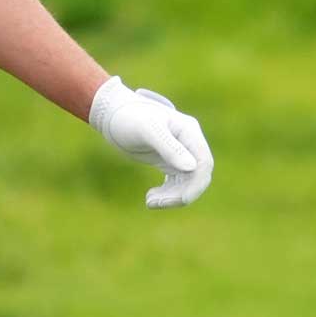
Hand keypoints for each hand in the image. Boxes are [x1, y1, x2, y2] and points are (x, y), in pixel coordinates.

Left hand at [88, 76, 213, 208]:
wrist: (111, 114)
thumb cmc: (129, 116)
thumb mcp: (148, 129)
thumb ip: (170, 148)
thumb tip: (192, 167)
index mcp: (189, 131)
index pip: (204, 162)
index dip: (197, 184)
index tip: (180, 200)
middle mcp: (188, 142)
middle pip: (197, 176)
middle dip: (181, 193)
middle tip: (155, 202)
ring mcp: (180, 152)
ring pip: (188, 182)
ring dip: (172, 196)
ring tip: (149, 201)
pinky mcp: (169, 161)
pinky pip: (177, 183)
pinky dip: (167, 193)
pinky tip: (150, 197)